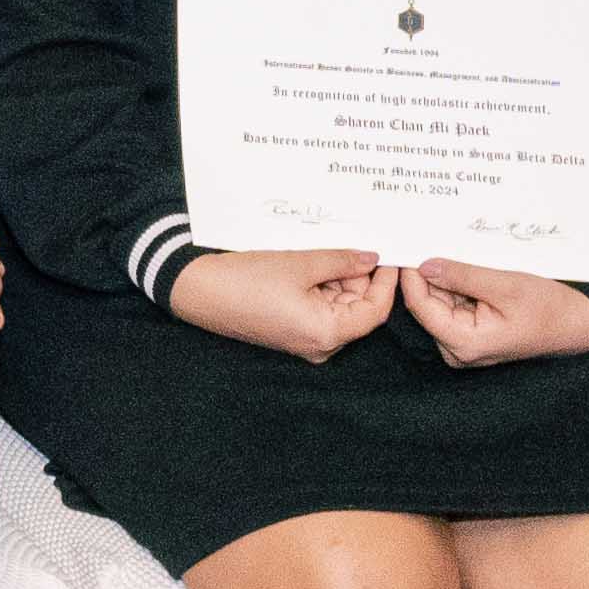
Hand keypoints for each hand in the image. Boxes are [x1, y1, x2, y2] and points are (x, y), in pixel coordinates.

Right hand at [166, 242, 397, 360]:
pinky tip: (309, 264)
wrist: (198, 290)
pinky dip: (320, 287)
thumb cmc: (246, 280)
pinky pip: (319, 310)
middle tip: (352, 243)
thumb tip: (371, 259)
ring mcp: (304, 340)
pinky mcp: (291, 332)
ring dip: (336, 279)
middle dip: (357, 277)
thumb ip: (343, 261)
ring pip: (338, 306)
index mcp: (327, 334)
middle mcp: (319, 345)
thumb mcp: (301, 264)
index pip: (375, 311)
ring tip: (321, 251)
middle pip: (357, 309)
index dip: (386, 282)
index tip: (390, 256)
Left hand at [397, 256, 588, 369]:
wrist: (576, 324)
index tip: (408, 249)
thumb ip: (462, 276)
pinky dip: (457, 287)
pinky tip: (468, 271)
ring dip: (445, 279)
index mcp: (464, 343)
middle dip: (429, 275)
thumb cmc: (549, 309)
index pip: (420, 307)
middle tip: (431, 242)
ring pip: (439, 303)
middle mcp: (458, 349)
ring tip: (460, 256)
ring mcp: (463, 344)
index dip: (411, 276)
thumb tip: (425, 266)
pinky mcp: (470, 335)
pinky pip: (453, 306)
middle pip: (427, 305)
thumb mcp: (506, 285)